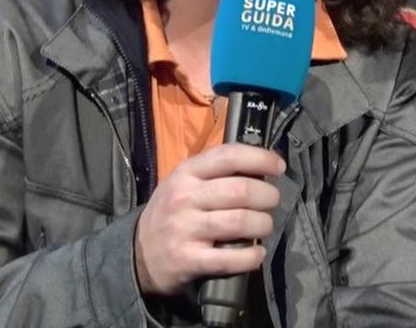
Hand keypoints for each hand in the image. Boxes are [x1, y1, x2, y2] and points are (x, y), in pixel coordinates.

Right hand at [133, 143, 284, 295]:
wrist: (137, 253)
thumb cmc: (171, 212)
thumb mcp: (184, 182)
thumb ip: (216, 172)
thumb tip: (261, 166)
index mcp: (186, 173)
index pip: (229, 156)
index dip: (261, 158)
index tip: (279, 167)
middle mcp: (184, 198)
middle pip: (241, 190)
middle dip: (267, 195)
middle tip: (272, 202)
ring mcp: (185, 229)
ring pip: (240, 221)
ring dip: (263, 224)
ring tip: (264, 226)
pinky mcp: (188, 260)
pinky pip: (230, 258)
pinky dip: (252, 257)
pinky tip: (257, 254)